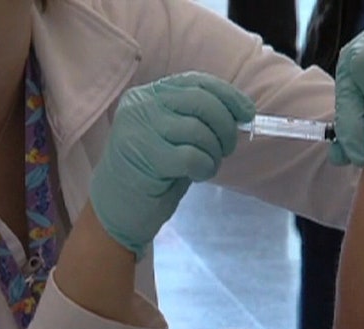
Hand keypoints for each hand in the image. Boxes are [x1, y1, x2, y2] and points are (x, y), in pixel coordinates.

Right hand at [90, 72, 254, 258]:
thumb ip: (197, 120)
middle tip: (227, 148)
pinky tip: (197, 175)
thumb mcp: (173, 138)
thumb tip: (240, 112)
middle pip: (201, 102)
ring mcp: (140, 128)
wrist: (117, 210)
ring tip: (207, 165)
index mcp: (147, 95)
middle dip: (225, 125)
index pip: (195, 82)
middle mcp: (141, 105)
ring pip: (199, 130)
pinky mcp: (145, 155)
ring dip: (214, 152)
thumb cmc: (151, 174)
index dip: (227, 95)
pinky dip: (204, 167)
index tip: (247, 113)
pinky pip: (192, 156)